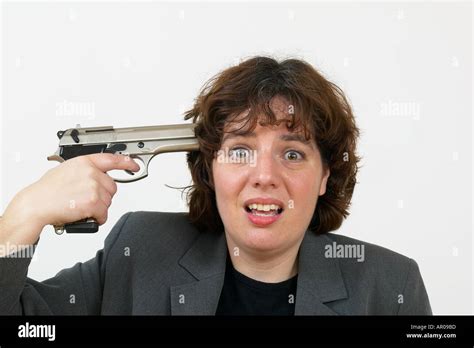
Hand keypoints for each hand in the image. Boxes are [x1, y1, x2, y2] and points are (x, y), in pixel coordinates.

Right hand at [0, 153, 139, 244]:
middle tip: (85, 199)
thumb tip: (94, 175)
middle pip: (112, 187)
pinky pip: (104, 214)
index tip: (135, 165)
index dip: (127, 162)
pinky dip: (98, 218)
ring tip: (80, 206)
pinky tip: (87, 216)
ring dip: (98, 208)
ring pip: (108, 201)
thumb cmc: (46, 190)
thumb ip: (83, 170)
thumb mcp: (65, 170)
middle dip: (102, 196)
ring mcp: (93, 187)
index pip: (112, 159)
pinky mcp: (93, 202)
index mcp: (84, 162)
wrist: (36, 205)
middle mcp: (91, 172)